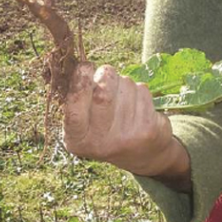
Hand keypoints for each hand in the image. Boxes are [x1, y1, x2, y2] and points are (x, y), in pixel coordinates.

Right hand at [62, 63, 188, 184]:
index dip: (79, 83)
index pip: (74, 110)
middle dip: (105, 75)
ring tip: (123, 100)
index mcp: (77, 139)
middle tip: (105, 74)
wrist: (142, 154)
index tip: (84, 67)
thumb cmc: (106, 129)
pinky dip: (139, 90)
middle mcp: (100, 142)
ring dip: (123, 83)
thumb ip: (78, 99)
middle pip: (103, 93)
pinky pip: (142, 91)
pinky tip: (137, 106)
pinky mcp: (148, 129)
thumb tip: (80, 68)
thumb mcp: (84, 122)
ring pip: (125, 86)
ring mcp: (126, 137)